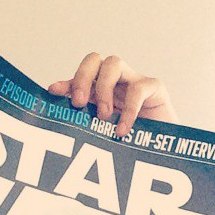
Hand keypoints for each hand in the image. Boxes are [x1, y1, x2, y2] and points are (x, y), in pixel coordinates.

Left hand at [48, 53, 177, 136]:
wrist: (161, 154)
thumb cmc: (127, 146)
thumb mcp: (100, 136)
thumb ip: (84, 126)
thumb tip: (58, 123)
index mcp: (98, 92)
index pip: (79, 78)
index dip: (66, 83)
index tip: (53, 91)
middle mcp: (114, 83)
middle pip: (94, 60)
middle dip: (82, 78)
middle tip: (78, 103)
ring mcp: (134, 82)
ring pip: (113, 64)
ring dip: (103, 88)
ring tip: (103, 117)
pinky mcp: (155, 88)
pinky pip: (138, 88)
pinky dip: (128, 110)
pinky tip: (122, 130)